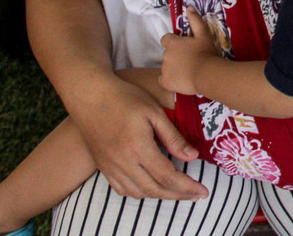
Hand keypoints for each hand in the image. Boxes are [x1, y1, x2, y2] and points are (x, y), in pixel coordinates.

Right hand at [66, 74, 206, 199]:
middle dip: (179, 195)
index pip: (167, 176)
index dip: (187, 187)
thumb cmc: (125, 98)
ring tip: (178, 191)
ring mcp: (111, 167)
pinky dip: (140, 193)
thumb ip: (173, 137)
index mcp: (138, 148)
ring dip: (161, 195)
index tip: (203, 191)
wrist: (89, 96)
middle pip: (155, 189)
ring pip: (139, 192)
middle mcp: (123, 162)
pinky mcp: (103, 167)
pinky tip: (151, 187)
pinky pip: (122, 189)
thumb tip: (192, 157)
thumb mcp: (154, 112)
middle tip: (196, 195)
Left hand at [161, 9, 219, 95]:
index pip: (166, 39)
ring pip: (166, 67)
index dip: (173, 42)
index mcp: (172, 43)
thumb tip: (189, 7)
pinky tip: (180, 80)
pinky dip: (169, 80)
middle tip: (190, 60)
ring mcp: (164, 69)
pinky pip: (163, 80)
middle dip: (175, 56)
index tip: (183, 47)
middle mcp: (165, 55)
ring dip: (174, 68)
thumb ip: (195, 20)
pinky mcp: (165, 82)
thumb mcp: (203, 34)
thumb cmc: (206, 53)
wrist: (206, 74)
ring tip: (188, 71)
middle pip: (167, 54)